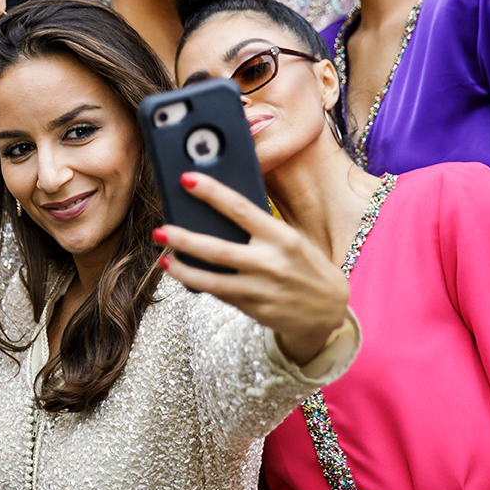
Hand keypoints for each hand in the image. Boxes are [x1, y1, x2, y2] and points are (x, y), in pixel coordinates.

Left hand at [155, 172, 350, 364]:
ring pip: (212, 278)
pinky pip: (220, 293)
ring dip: (183, 267)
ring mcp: (261, 288)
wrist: (329, 309)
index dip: (211, 192)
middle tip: (160, 229)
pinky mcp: (255, 308)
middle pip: (218, 248)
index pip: (240, 208)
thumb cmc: (305, 265)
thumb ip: (260, 228)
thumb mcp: (291, 239)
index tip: (186, 179)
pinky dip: (199, 282)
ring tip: (163, 256)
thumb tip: (217, 211)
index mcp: (281, 235)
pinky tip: (182, 272)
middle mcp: (270, 261)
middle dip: (185, 238)